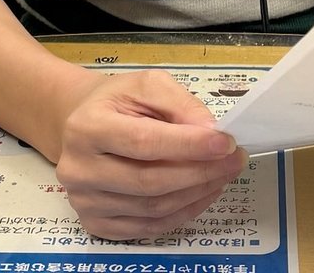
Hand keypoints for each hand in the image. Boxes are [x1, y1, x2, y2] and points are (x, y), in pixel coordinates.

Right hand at [55, 69, 246, 239]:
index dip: (188, 145)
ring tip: (223, 175)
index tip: (225, 142)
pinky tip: (203, 194)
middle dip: (200, 172)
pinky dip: (182, 214)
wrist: (83, 124)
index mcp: (88, 127)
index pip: (143, 142)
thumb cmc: (118, 101)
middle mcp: (79, 169)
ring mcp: (84, 202)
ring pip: (152, 209)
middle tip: (234, 161)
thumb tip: (210, 130)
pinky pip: (147, 228)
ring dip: (196, 194)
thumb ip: (178, 103)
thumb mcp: (146, 85)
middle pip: (149, 181)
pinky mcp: (95, 224)